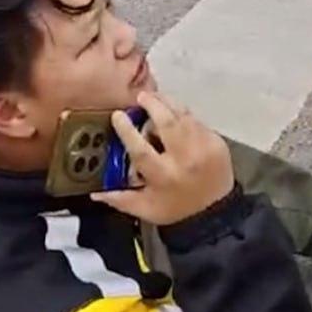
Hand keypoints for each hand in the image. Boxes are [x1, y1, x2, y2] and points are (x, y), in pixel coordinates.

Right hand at [91, 91, 233, 225]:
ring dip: (168, 103)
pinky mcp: (216, 142)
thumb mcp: (145, 209)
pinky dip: (184, 114)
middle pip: (166, 122)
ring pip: (183, 116)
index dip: (127, 130)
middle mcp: (184, 159)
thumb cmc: (176, 210)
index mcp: (163, 176)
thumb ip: (120, 199)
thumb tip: (94, 193)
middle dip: (152, 105)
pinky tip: (176, 111)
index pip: (141, 149)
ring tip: (156, 98)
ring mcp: (203, 148)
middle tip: (141, 96)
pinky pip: (197, 121)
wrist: (215, 214)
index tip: (118, 115)